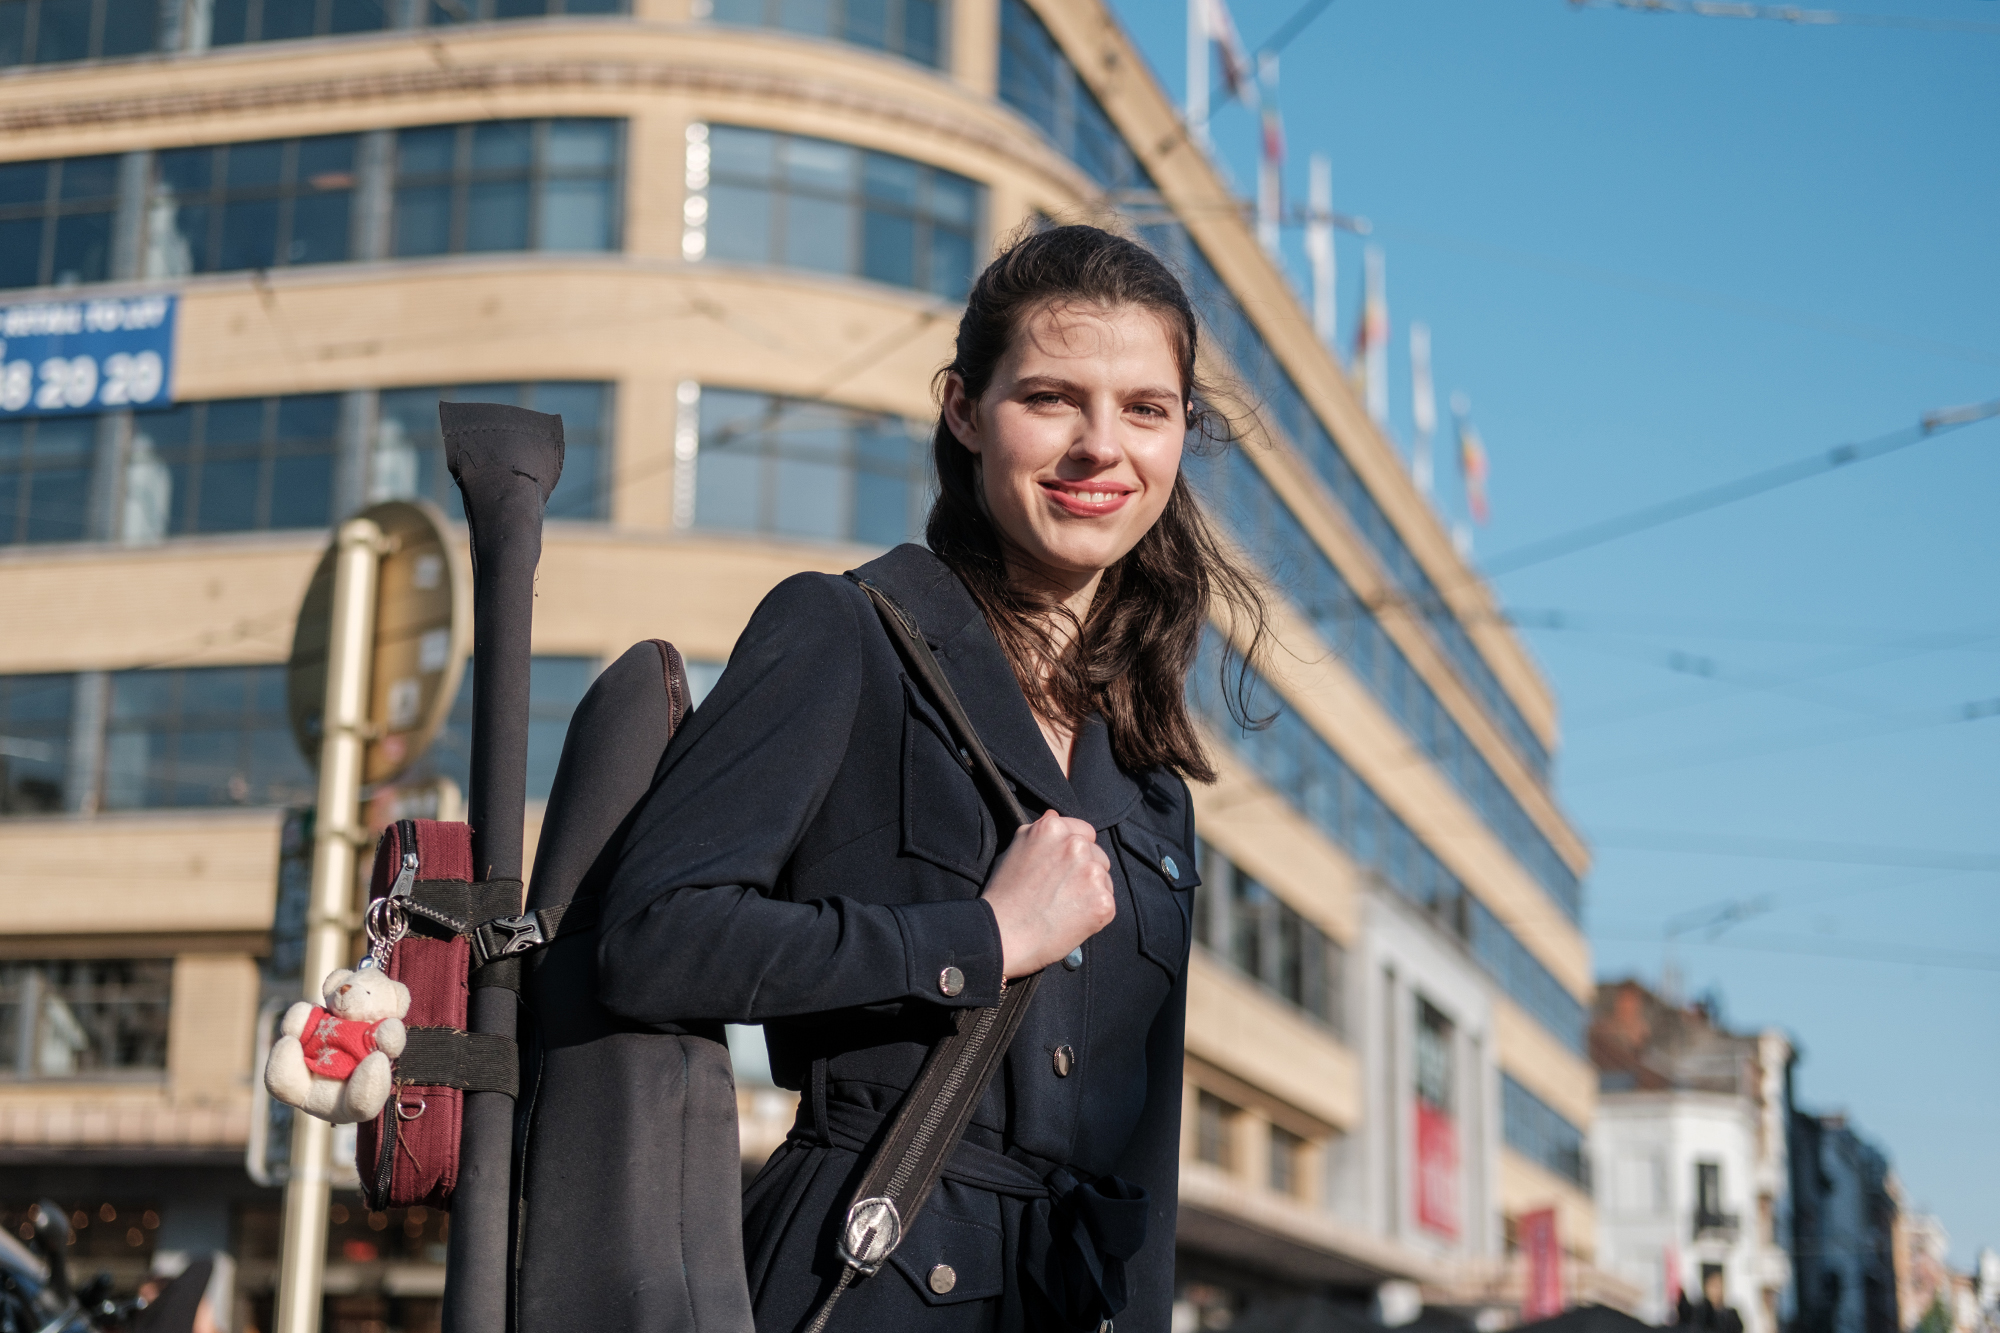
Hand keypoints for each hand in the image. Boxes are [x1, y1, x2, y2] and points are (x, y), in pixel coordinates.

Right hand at [981, 809, 1115, 977]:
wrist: (1004, 935)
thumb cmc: (1003, 896)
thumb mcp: (1014, 850)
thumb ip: (1038, 831)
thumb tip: (1054, 815)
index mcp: (1053, 828)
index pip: (1085, 832)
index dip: (1075, 852)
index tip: (1063, 868)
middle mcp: (1076, 845)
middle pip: (1098, 855)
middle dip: (1084, 871)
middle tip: (1060, 892)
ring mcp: (1091, 873)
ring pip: (1104, 879)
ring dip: (1091, 892)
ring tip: (1063, 908)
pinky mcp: (1102, 901)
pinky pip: (1107, 904)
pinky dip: (1094, 914)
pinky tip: (1071, 921)